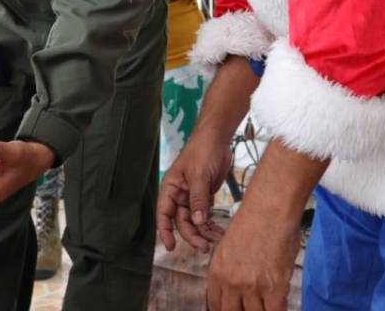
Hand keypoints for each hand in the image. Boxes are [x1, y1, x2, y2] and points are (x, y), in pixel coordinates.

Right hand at [157, 132, 231, 252]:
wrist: (217, 137)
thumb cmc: (202, 150)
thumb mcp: (199, 175)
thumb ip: (198, 200)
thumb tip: (197, 222)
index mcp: (170, 188)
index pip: (164, 214)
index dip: (165, 231)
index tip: (171, 246)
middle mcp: (179, 195)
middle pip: (182, 221)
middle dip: (193, 235)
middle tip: (205, 247)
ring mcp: (192, 196)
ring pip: (195, 221)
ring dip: (205, 232)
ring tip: (218, 241)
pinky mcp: (205, 196)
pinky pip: (206, 215)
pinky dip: (211, 225)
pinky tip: (220, 232)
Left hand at [207, 198, 300, 310]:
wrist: (270, 209)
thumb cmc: (253, 222)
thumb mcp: (228, 247)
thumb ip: (228, 271)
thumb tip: (234, 289)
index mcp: (217, 272)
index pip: (215, 306)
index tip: (233, 309)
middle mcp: (231, 283)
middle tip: (250, 307)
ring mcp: (253, 287)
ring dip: (261, 310)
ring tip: (266, 303)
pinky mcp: (275, 288)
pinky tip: (279, 306)